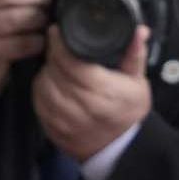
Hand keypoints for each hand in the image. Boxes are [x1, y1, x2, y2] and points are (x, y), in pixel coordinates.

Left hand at [32, 25, 152, 161]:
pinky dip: (42, 90)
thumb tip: (139, 30)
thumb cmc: (129, 112)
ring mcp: (67, 121)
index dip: (60, 45)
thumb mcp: (137, 81)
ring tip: (56, 67)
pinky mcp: (54, 130)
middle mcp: (84, 108)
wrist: (121, 149)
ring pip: (43, 86)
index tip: (56, 32)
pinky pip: (39, 103)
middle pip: (55, 72)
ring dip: (47, 73)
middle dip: (53, 56)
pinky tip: (52, 85)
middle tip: (58, 48)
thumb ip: (134, 54)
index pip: (73, 64)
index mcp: (105, 92)